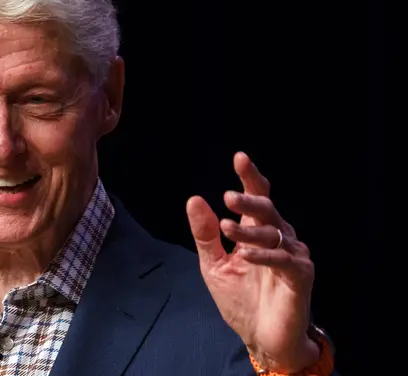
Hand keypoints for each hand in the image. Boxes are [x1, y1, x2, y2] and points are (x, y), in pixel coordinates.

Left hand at [186, 152, 319, 372]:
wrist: (260, 336)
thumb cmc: (240, 299)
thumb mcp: (214, 265)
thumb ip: (206, 234)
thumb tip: (195, 200)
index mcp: (257, 231)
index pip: (256, 198)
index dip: (250, 177)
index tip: (240, 157)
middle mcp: (278, 237)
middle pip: (267, 209)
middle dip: (249, 200)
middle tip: (227, 196)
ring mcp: (292, 255)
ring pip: (272, 232)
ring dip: (248, 230)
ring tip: (225, 227)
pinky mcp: (300, 276)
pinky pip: (283, 259)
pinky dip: (263, 255)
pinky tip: (246, 255)